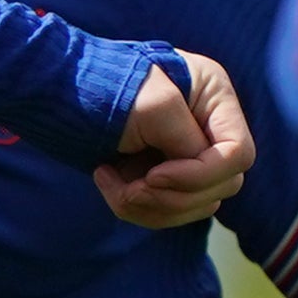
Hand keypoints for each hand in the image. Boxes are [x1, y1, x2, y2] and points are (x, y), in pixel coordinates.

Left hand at [93, 49, 254, 231]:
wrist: (59, 91)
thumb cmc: (107, 86)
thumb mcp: (154, 106)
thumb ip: (187, 141)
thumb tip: (195, 178)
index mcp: (215, 97)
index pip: (238, 154)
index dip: (200, 175)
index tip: (155, 175)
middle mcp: (208, 126)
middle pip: (222, 187)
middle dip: (172, 196)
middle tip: (131, 187)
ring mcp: (186, 153)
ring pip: (194, 207)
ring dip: (150, 206)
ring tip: (110, 183)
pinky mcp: (163, 176)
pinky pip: (166, 211)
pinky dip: (135, 207)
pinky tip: (106, 180)